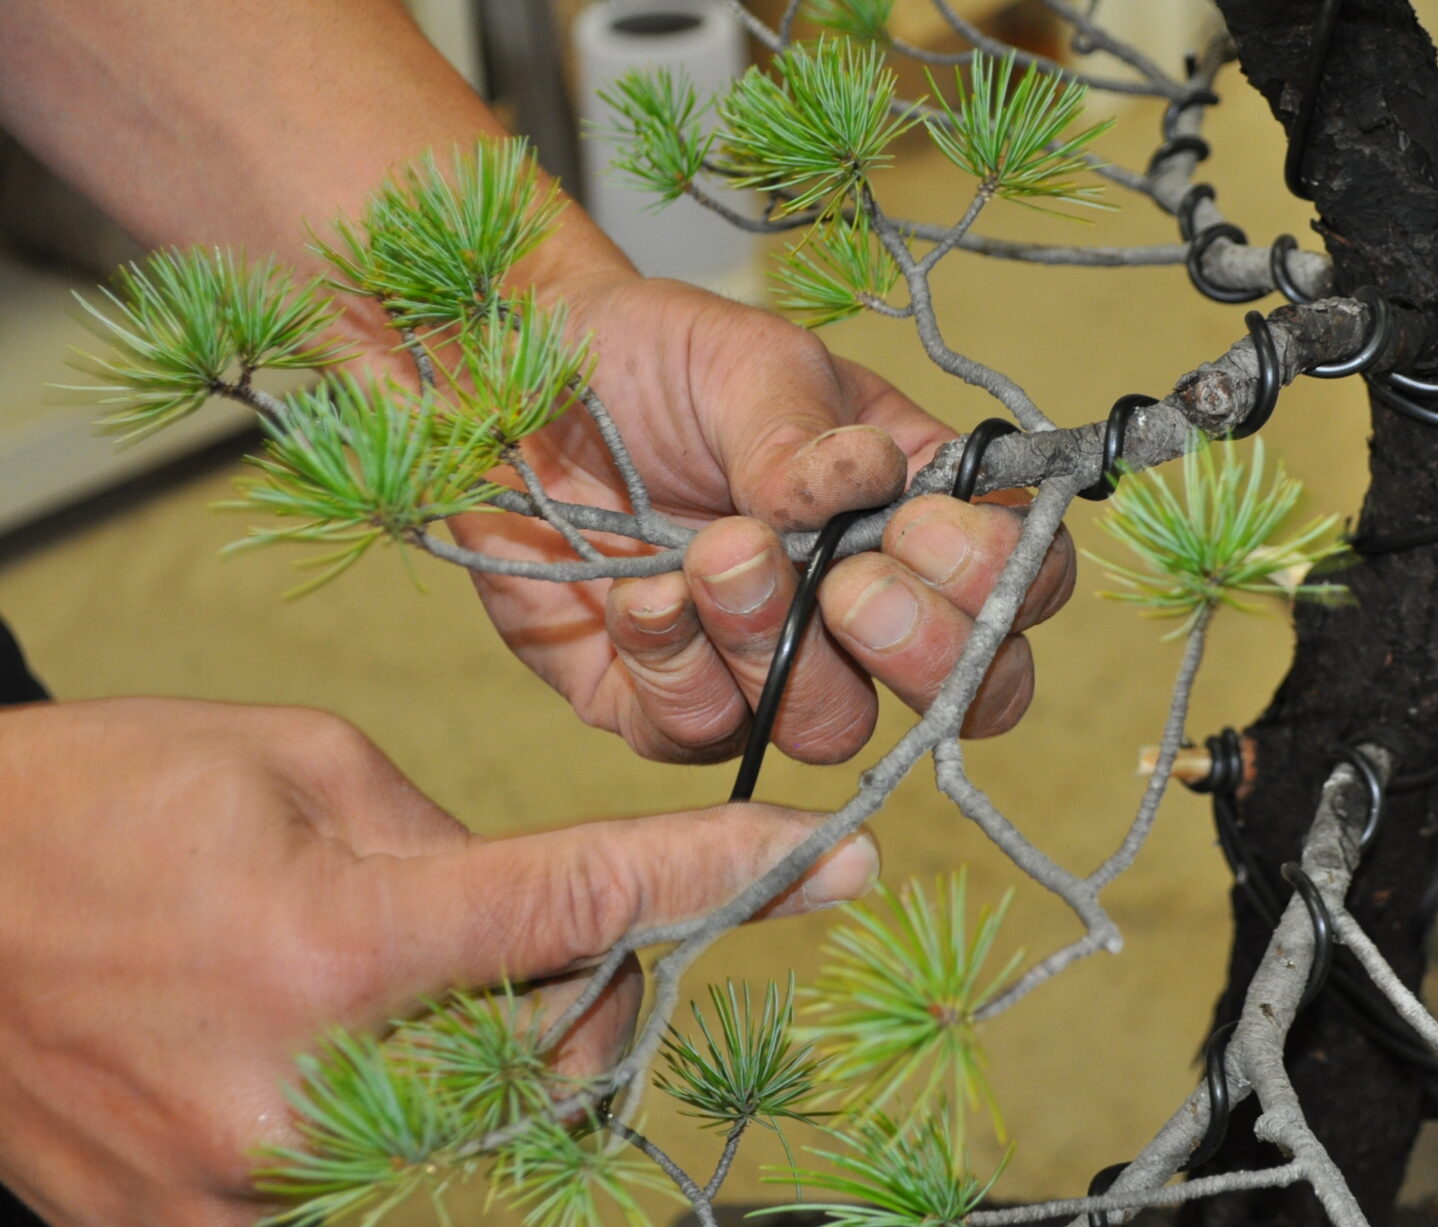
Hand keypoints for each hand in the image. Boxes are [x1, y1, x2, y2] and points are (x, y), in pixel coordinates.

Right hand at [0, 698, 876, 1225]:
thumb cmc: (100, 798)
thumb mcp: (296, 761)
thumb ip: (457, 844)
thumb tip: (563, 908)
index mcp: (334, 943)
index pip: (582, 903)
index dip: (722, 875)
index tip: (831, 858)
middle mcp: (305, 1094)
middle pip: (555, 1046)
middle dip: (589, 976)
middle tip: (541, 917)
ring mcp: (248, 1193)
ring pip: (475, 1122)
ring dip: (486, 1042)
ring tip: (385, 965)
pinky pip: (379, 1175)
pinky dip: (402, 1101)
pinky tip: (339, 1037)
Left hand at [453, 272, 1076, 765]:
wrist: (508, 384)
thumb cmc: (651, 359)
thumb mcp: (746, 361)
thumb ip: (806, 430)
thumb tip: (867, 482)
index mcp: (914, 514)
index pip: (1019, 586)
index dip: (997, 583)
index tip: (917, 524)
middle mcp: (859, 607)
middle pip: (963, 694)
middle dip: (918, 652)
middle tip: (846, 586)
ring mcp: (767, 668)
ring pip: (830, 726)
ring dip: (779, 647)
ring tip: (718, 553)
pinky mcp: (666, 703)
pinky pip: (702, 732)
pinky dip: (676, 666)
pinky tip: (640, 594)